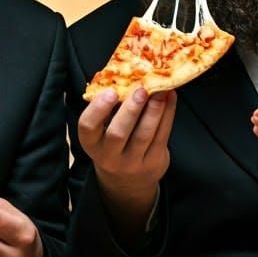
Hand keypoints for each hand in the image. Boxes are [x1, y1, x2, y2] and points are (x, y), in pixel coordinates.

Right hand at [76, 87, 175, 240]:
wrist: (128, 181)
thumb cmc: (113, 143)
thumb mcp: (103, 131)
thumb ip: (109, 109)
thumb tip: (125, 75)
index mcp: (91, 143)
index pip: (87, 127)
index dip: (98, 109)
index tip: (110, 92)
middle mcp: (109, 156)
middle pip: (118, 133)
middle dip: (131, 110)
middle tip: (141, 89)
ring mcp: (132, 162)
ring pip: (144, 135)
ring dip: (154, 110)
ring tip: (161, 90)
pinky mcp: (153, 162)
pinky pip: (161, 136)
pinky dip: (167, 115)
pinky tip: (170, 98)